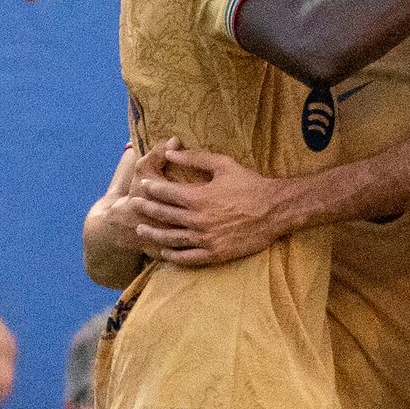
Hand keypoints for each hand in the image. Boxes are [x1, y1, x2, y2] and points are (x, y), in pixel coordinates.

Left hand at [128, 139, 289, 264]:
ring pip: (171, 239)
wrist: (276, 210)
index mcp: (198, 197)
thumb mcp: (223, 165)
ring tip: (141, 230)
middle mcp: (198, 220)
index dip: (152, 188)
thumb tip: (170, 150)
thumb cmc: (250, 184)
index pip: (165, 193)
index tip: (144, 185)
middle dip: (146, 210)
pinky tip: (165, 253)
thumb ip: (194, 157)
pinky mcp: (216, 253)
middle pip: (164, 215)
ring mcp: (206, 239)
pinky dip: (174, 256)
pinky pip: (188, 258)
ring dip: (153, 235)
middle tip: (134, 206)